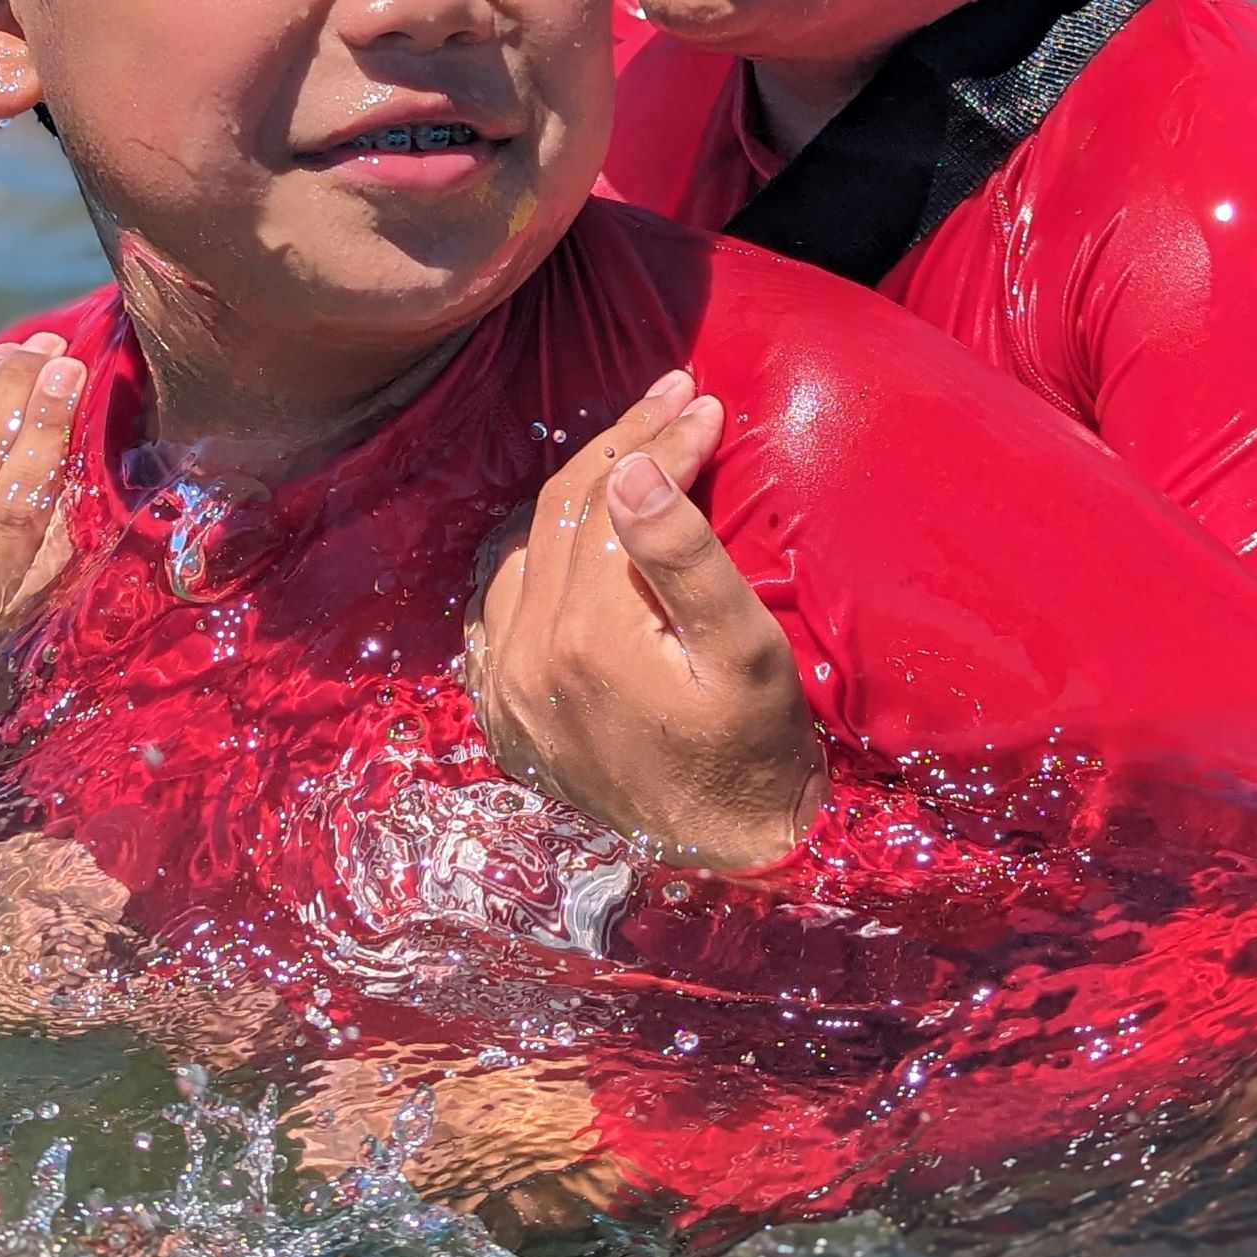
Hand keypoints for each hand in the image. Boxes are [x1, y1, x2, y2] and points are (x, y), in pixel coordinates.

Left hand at [466, 371, 824, 871]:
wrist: (729, 856)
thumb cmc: (755, 748)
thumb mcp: (743, 649)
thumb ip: (684, 556)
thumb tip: (632, 470)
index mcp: (580, 634)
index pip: (609, 498)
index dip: (661, 441)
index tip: (706, 402)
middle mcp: (522, 657)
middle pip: (560, 512)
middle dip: (621, 446)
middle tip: (675, 400)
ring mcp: (505, 687)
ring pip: (523, 549)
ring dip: (576, 493)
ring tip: (635, 451)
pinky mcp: (505, 711)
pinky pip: (501, 605)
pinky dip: (538, 554)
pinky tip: (575, 532)